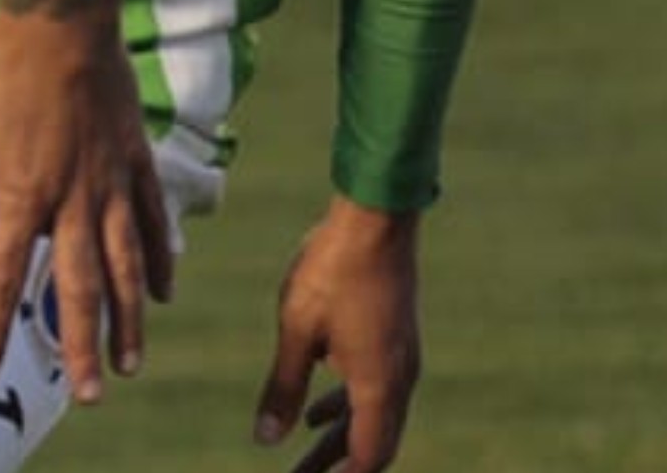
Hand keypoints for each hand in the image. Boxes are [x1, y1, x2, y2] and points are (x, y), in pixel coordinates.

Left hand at [0, 8, 172, 401]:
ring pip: (126, 266)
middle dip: (82, 346)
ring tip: (130, 361)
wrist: (60, 18)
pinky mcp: (136, 160)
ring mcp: (110, 183)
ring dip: (129, 318)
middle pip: (80, 289)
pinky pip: (152, 221)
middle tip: (92, 395)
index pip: (3, 278)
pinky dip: (160, 259)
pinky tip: (163, 292)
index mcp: (22, 196)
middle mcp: (71, 201)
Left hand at [253, 198, 422, 471]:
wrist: (375, 218)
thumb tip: (264, 440)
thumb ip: (284, 388)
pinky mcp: (394, 339)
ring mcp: (401, 359)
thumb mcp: (297, 331)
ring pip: (373, 416)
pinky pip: (373, 390)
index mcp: (378, 386)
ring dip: (339, 438)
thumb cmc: (332, 270)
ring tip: (303, 457)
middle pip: (372, 443)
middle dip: (334, 465)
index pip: (368, 457)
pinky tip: (317, 411)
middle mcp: (398, 380)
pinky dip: (346, 407)